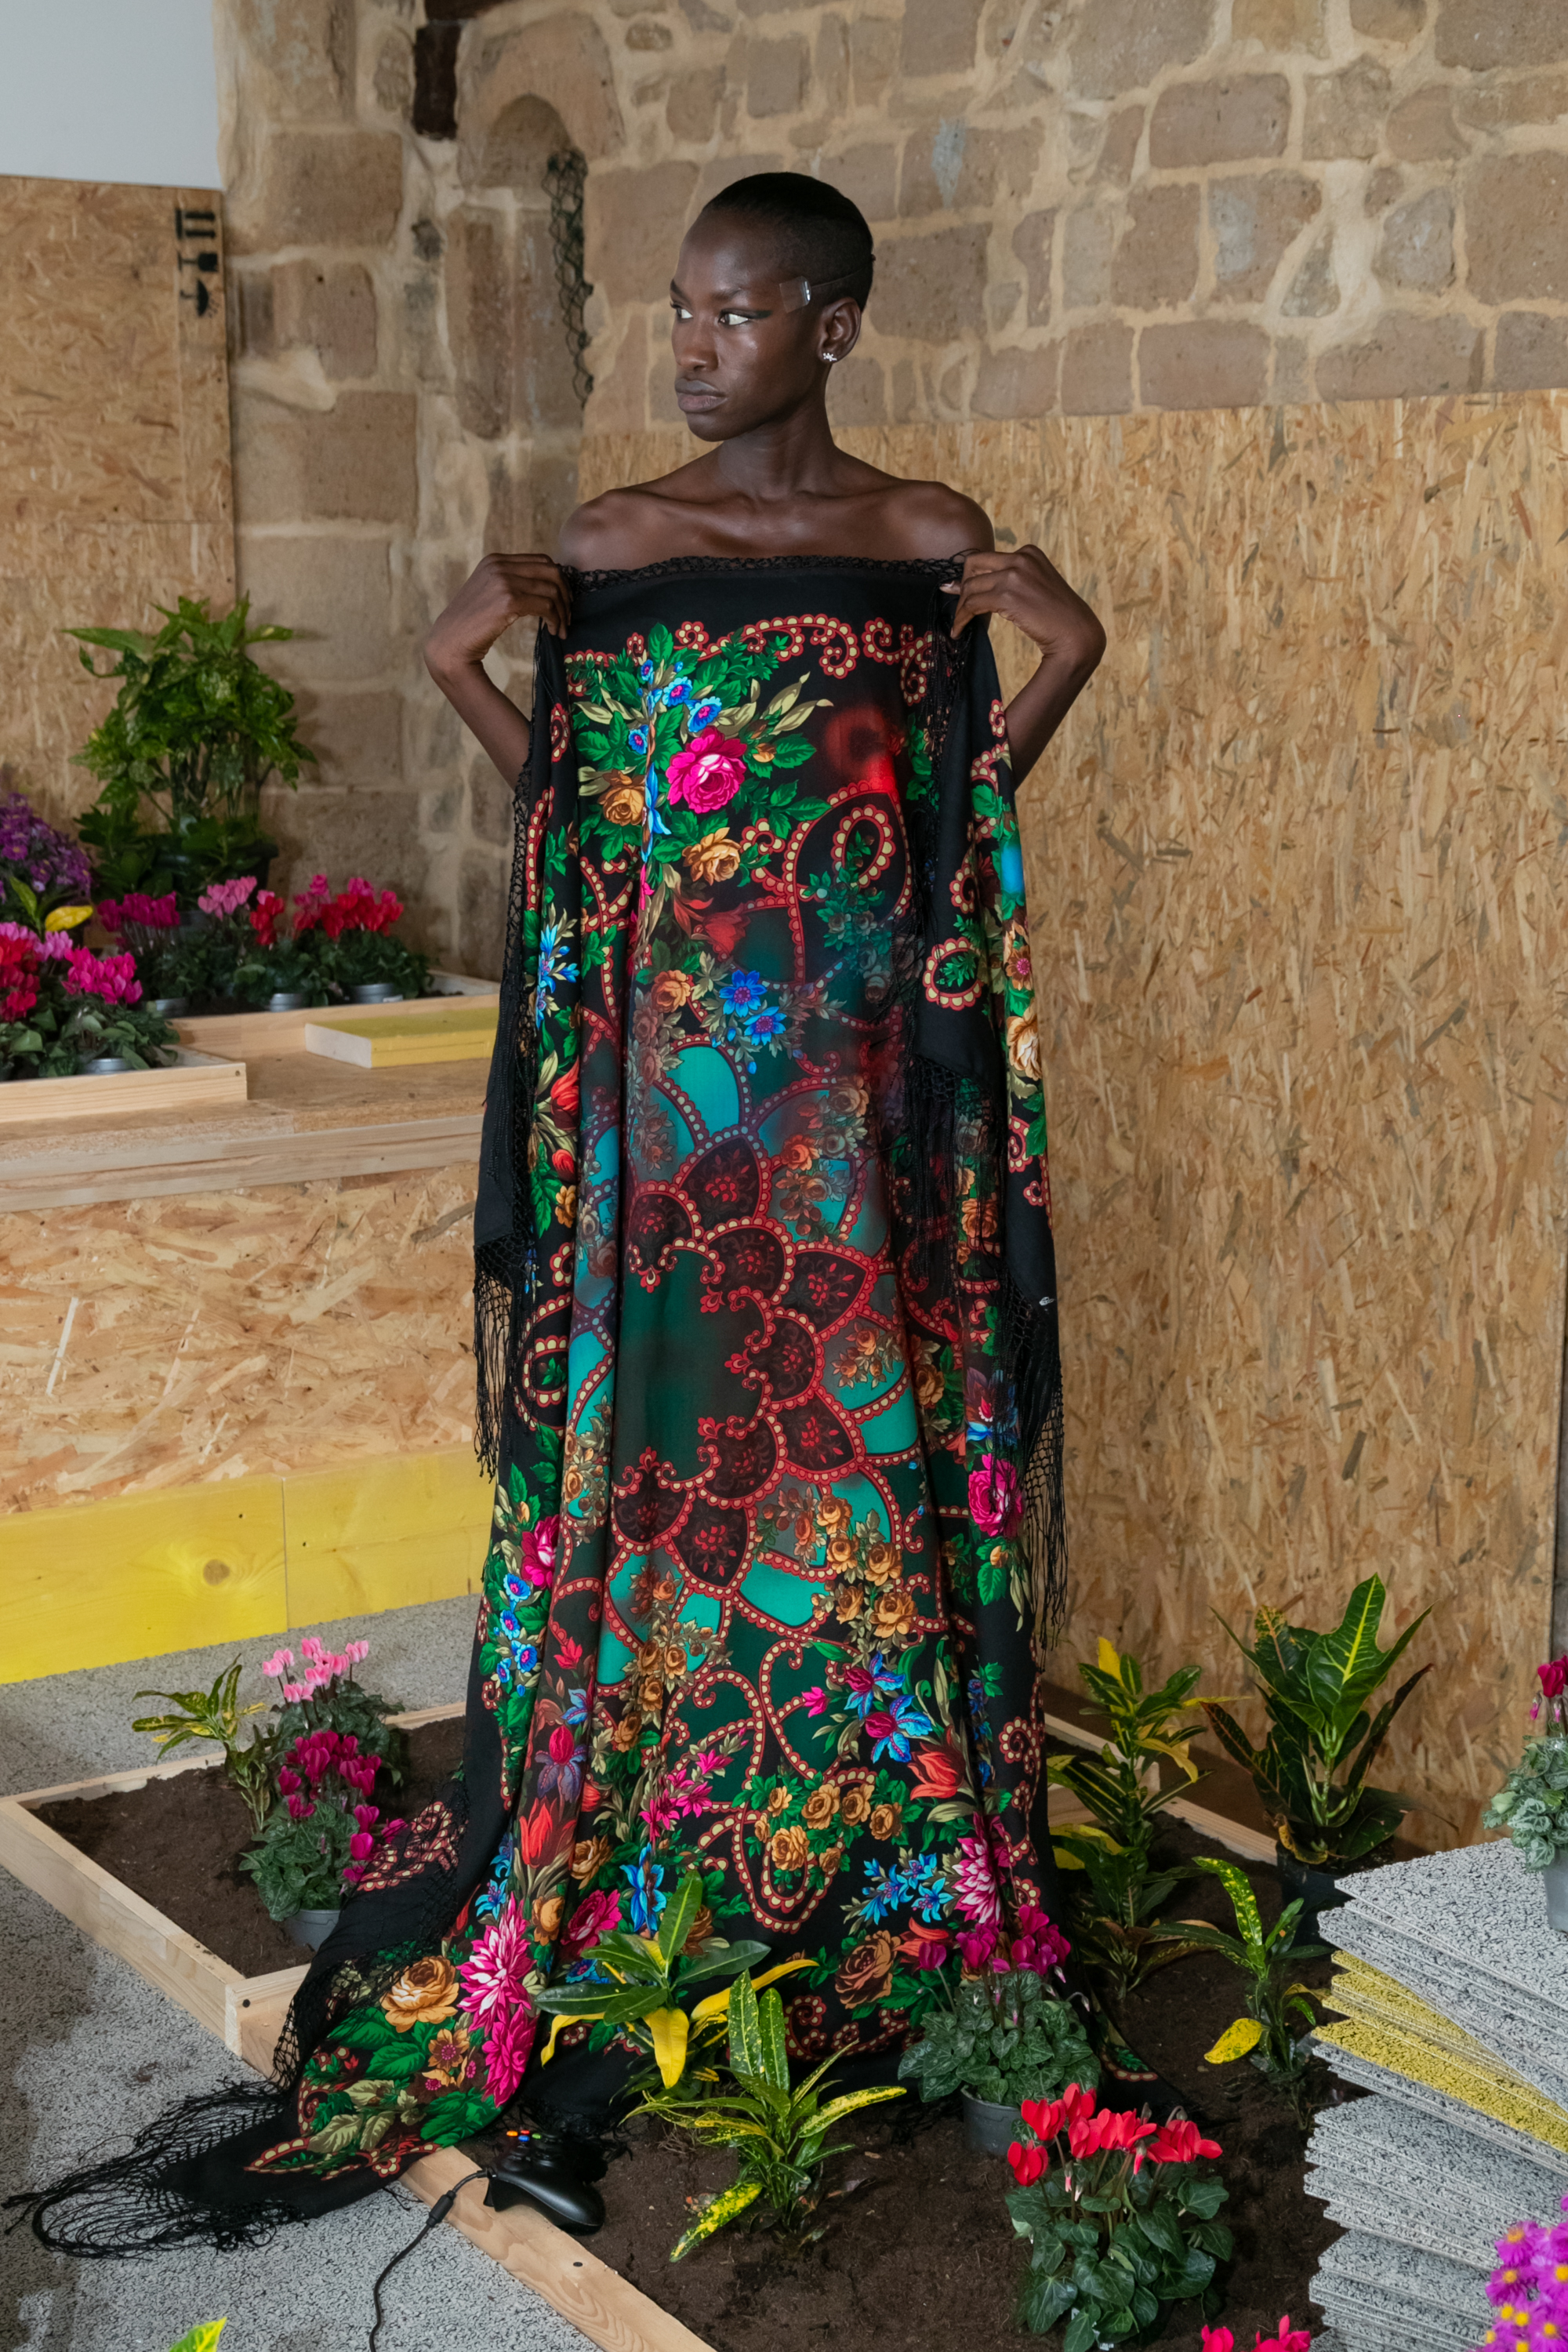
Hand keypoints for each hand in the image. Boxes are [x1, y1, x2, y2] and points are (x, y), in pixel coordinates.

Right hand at [423, 553, 570, 681]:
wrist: (449, 643)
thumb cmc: (469, 625)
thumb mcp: (488, 593)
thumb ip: (510, 583)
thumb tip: (543, 587)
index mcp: (495, 560)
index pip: (541, 561)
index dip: (558, 581)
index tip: (562, 602)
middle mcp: (500, 565)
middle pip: (551, 570)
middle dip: (565, 594)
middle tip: (567, 616)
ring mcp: (503, 581)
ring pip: (552, 589)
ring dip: (562, 612)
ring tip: (561, 629)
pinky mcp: (508, 601)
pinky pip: (546, 605)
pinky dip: (555, 619)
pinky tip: (553, 631)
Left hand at [942, 546, 1105, 674]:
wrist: (1077, 636)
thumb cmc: (1057, 618)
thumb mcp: (1036, 588)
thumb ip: (1010, 581)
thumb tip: (973, 585)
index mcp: (1028, 552)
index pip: (987, 558)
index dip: (972, 577)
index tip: (964, 593)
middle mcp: (1021, 557)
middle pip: (973, 565)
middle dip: (962, 587)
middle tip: (960, 609)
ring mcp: (1014, 575)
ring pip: (970, 587)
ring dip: (960, 608)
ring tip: (959, 625)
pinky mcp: (1007, 595)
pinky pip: (972, 604)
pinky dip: (961, 618)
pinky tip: (959, 630)